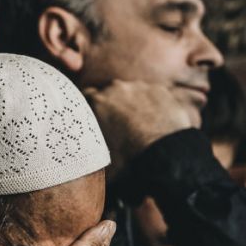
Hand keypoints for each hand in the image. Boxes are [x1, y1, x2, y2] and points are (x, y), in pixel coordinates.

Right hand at [83, 81, 199, 173]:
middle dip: (115, 104)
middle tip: (121, 123)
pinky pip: (153, 95)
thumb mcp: (98, 157)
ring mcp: (139, 87)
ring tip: (142, 125)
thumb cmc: (127, 159)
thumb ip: (89, 146)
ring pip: (133, 93)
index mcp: (96, 102)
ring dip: (135, 103)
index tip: (98, 115)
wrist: (162, 155)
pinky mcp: (160, 90)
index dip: (93, 106)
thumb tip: (84, 158)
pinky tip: (157, 121)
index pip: (87, 96)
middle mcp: (115, 89)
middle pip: (111, 92)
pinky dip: (153, 105)